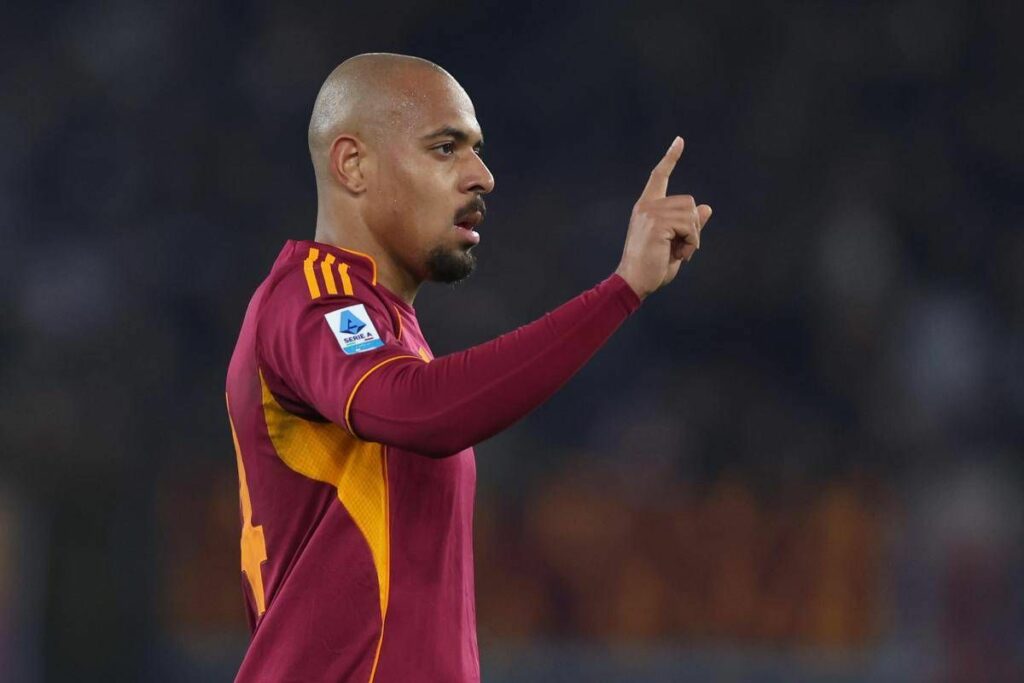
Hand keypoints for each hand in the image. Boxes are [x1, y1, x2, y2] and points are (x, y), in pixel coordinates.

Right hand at [614, 137, 711, 299]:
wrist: (634, 282)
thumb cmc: (652, 267)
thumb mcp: (675, 244)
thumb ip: (689, 225)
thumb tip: (707, 207)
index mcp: (646, 207)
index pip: (658, 176)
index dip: (670, 158)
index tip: (680, 141)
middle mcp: (647, 206)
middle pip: (688, 202)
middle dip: (692, 227)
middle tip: (680, 248)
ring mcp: (651, 212)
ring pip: (691, 214)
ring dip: (692, 237)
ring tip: (677, 252)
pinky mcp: (657, 222)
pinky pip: (689, 225)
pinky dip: (691, 242)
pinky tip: (678, 254)